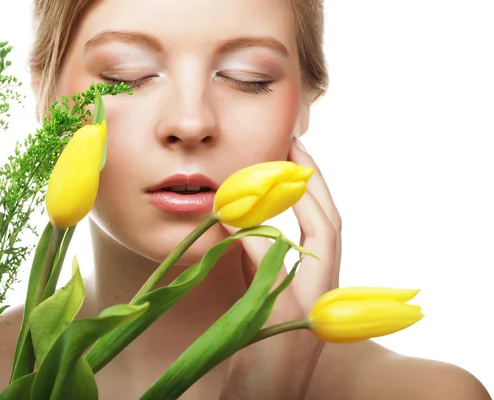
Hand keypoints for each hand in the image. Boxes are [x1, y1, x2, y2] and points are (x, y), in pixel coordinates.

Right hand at [219, 138, 341, 399]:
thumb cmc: (270, 374)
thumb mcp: (267, 313)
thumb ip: (257, 266)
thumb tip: (237, 223)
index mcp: (320, 287)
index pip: (323, 224)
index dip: (310, 187)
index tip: (293, 154)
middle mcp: (316, 285)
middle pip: (322, 223)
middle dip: (311, 184)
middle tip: (292, 148)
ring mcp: (299, 292)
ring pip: (303, 237)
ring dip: (293, 203)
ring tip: (277, 174)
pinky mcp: (279, 301)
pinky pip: (278, 255)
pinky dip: (268, 230)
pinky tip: (253, 221)